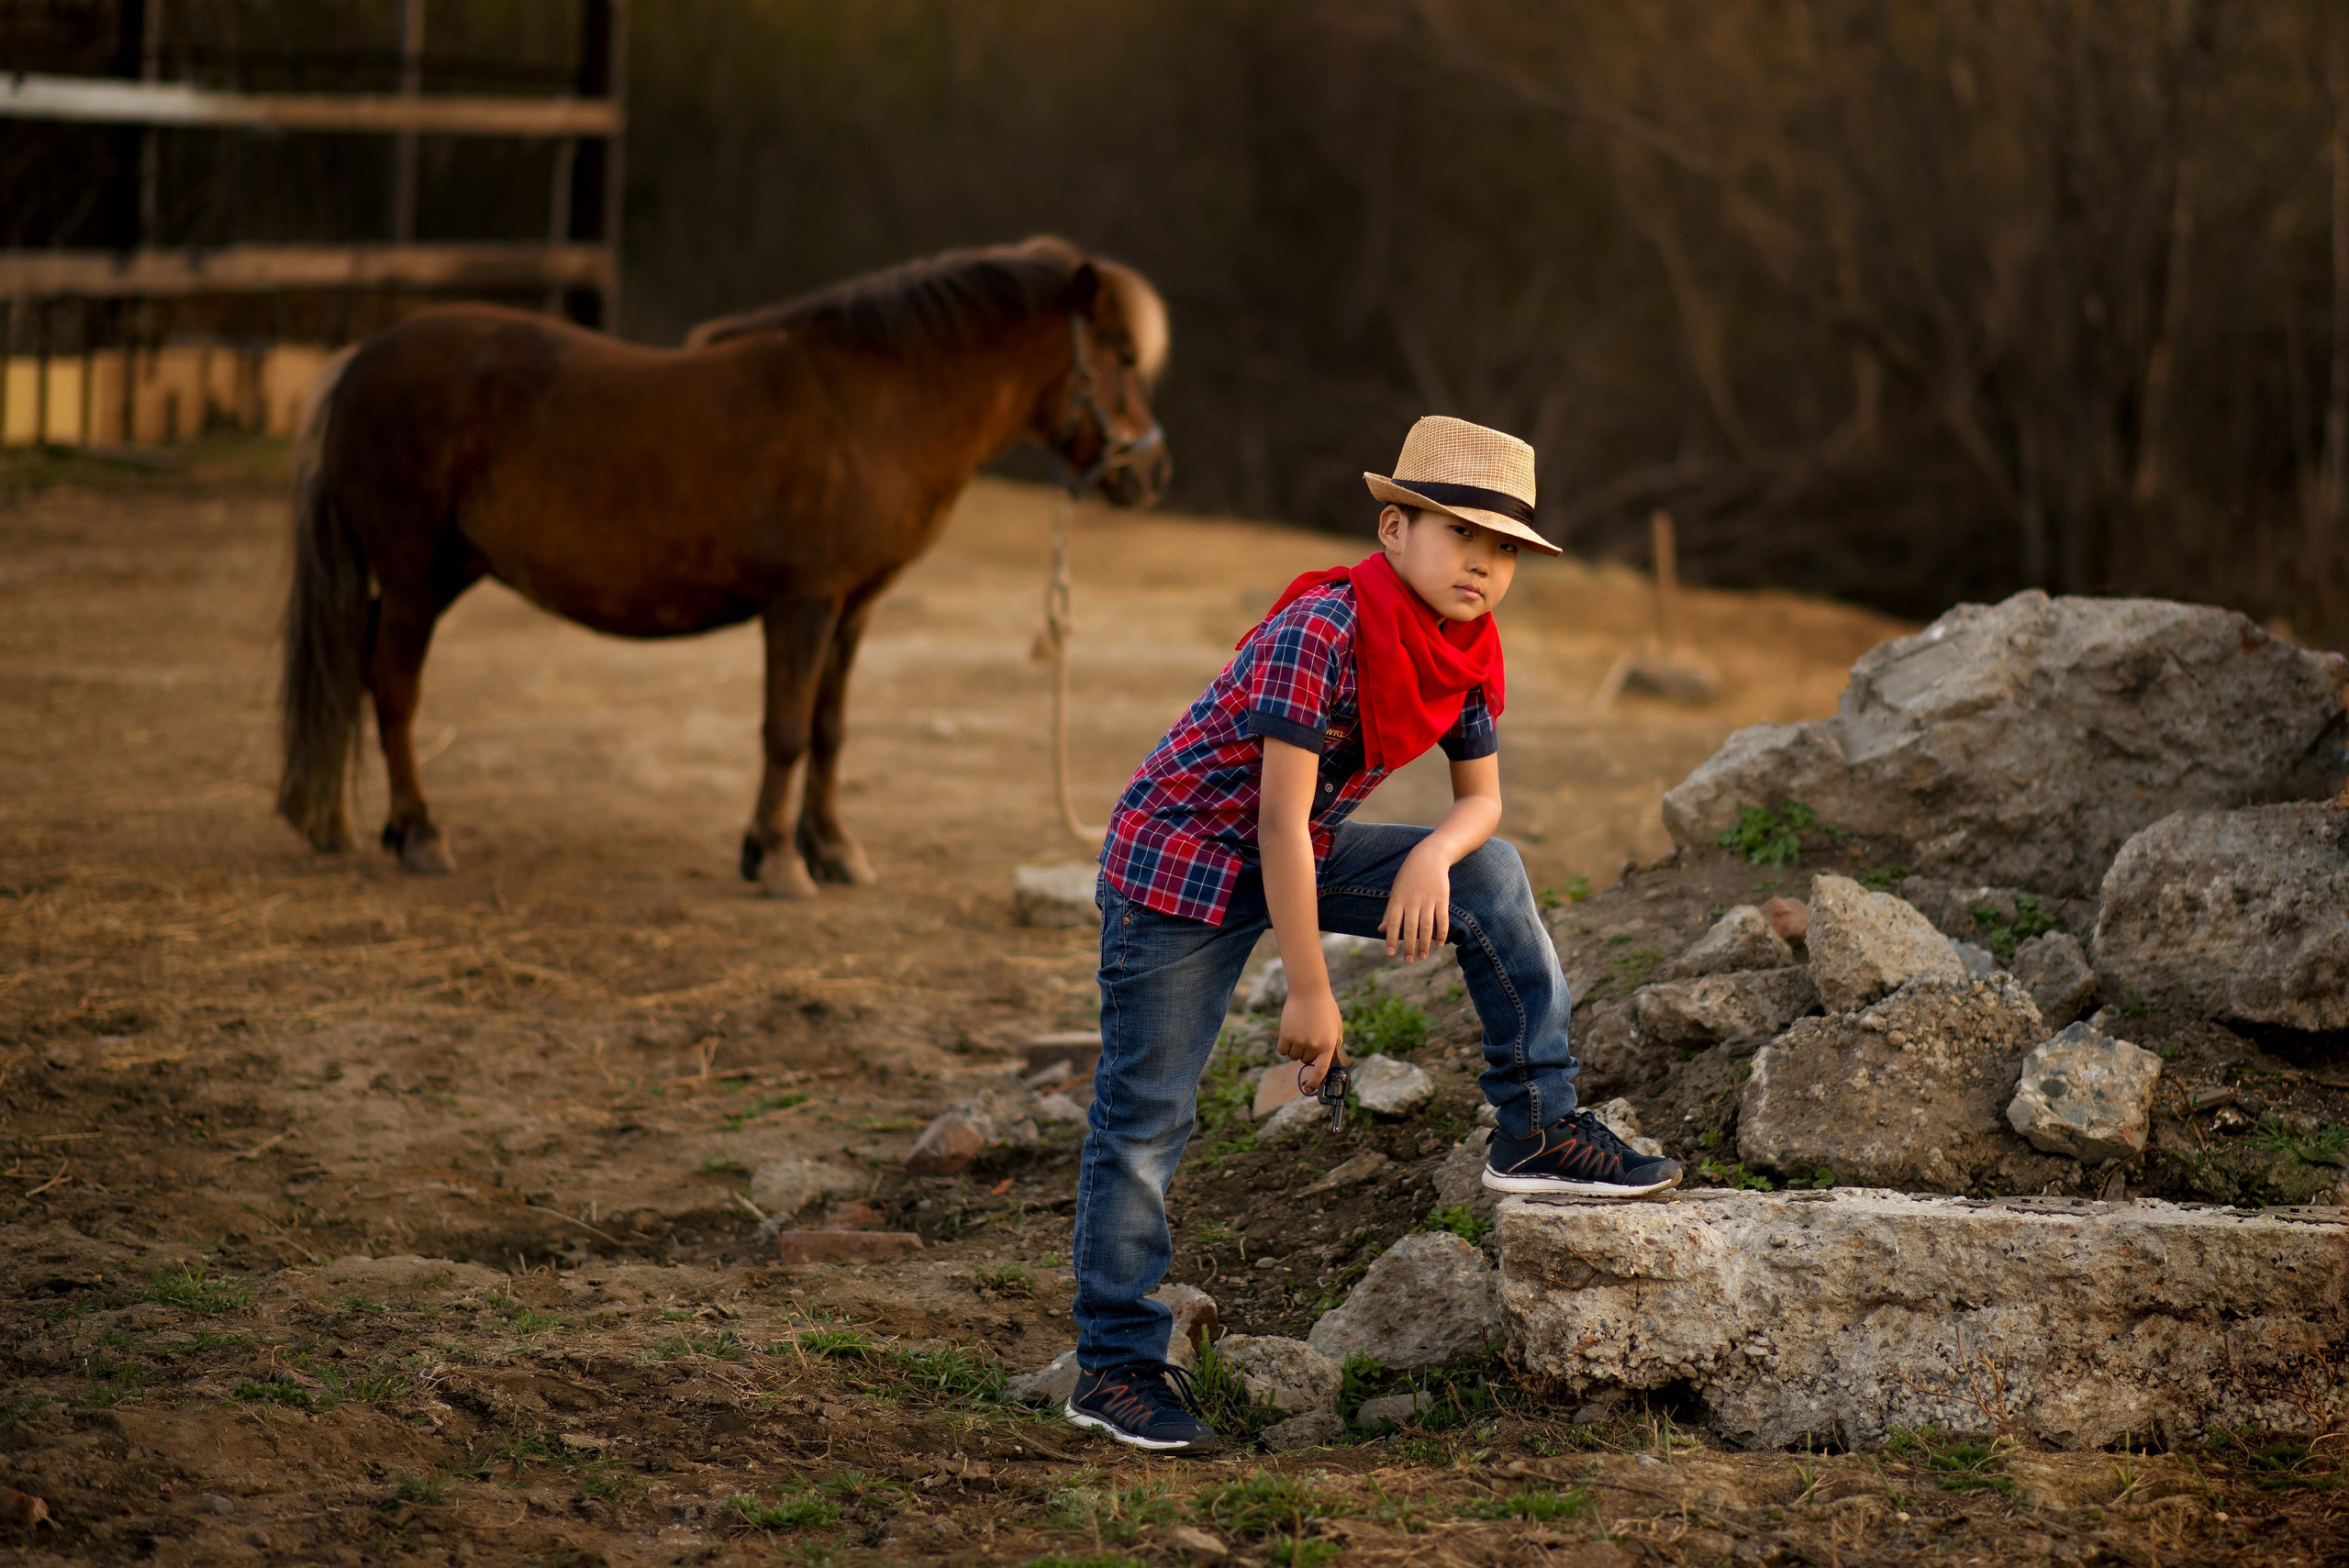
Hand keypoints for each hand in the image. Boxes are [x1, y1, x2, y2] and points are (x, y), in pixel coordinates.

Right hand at [1277, 983, 1345, 1092]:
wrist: (1309, 991)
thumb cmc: (1325, 1007)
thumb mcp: (1336, 1026)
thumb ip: (1335, 1043)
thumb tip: (1331, 1059)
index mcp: (1329, 1045)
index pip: (1321, 1070)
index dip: (1314, 1082)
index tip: (1309, 1089)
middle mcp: (1314, 1046)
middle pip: (1305, 1061)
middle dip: (1306, 1052)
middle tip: (1309, 1035)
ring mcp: (1299, 1041)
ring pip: (1293, 1056)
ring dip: (1295, 1049)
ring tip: (1300, 1031)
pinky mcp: (1286, 1035)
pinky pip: (1282, 1051)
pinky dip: (1284, 1046)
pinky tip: (1289, 1033)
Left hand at [1381, 843, 1452, 961]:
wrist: (1429, 856)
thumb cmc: (1409, 876)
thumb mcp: (1395, 891)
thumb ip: (1390, 912)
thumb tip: (1380, 929)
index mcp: (1398, 899)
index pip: (1393, 923)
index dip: (1391, 939)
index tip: (1390, 954)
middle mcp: (1412, 901)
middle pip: (1409, 928)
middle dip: (1408, 946)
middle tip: (1408, 960)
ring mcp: (1428, 900)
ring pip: (1426, 926)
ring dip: (1424, 944)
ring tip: (1423, 957)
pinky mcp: (1442, 898)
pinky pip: (1442, 919)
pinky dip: (1441, 933)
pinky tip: (1439, 944)